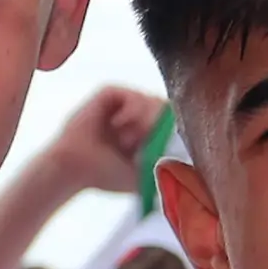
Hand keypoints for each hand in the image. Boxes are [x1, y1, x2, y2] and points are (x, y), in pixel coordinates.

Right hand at [30, 84, 165, 198]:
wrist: (74, 168)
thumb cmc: (105, 175)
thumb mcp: (144, 172)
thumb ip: (166, 165)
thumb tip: (193, 163)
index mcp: (143, 132)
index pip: (171, 121)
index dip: (172, 130)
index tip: (164, 146)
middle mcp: (134, 115)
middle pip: (164, 108)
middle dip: (159, 126)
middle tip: (145, 143)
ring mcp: (121, 105)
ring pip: (151, 100)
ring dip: (144, 121)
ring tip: (128, 140)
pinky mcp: (107, 94)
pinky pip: (132, 93)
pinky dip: (131, 110)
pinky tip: (119, 125)